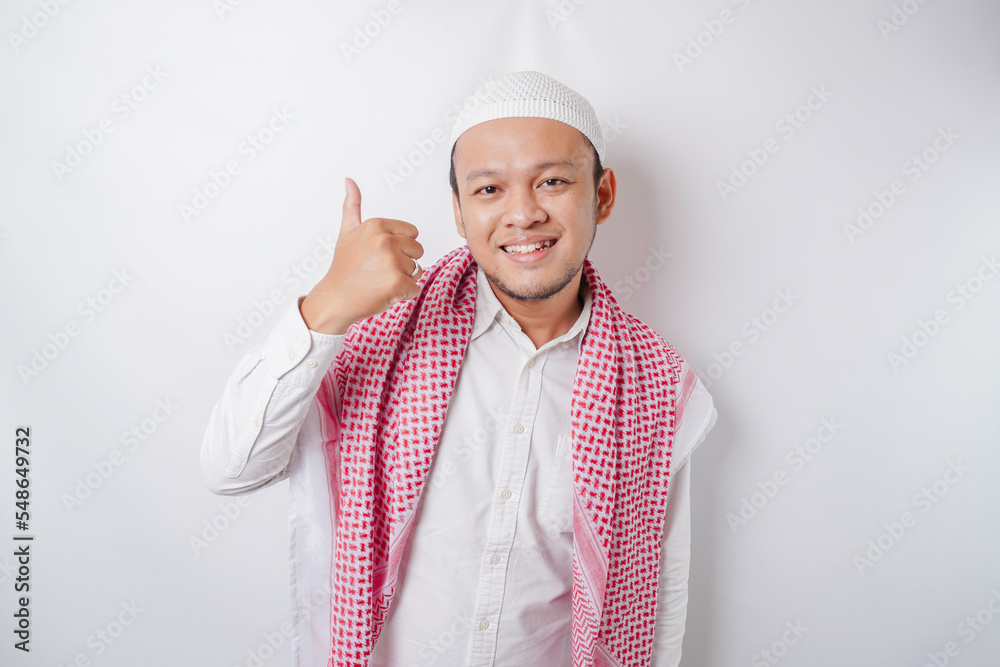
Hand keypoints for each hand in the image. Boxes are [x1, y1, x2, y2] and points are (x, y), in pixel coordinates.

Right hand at [300, 177, 423, 333]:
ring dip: (403, 279)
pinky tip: (383, 292)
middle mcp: (385, 240)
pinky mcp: (397, 282)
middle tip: (380, 270)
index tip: (380, 255)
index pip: (412, 233)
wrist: (335, 298)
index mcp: (377, 225)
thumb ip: (353, 206)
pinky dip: (402, 294)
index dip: (400, 247)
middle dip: (404, 262)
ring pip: (417, 270)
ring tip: (380, 281)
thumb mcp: (347, 232)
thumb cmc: (343, 267)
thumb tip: (349, 180)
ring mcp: (392, 261)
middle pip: (417, 251)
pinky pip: (414, 288)